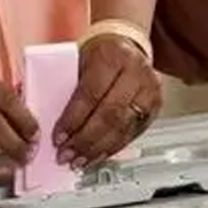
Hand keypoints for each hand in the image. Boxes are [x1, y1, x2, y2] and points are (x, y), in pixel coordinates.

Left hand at [53, 34, 161, 167]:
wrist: (127, 47)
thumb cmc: (99, 55)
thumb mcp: (80, 61)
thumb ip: (68, 88)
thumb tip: (52, 122)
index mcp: (113, 56)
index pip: (91, 93)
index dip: (73, 119)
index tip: (58, 137)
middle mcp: (136, 73)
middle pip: (109, 114)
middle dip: (85, 140)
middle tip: (67, 154)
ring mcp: (149, 91)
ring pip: (122, 128)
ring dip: (97, 149)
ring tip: (79, 160)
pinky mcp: (155, 108)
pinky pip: (132, 134)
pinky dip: (112, 149)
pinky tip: (96, 156)